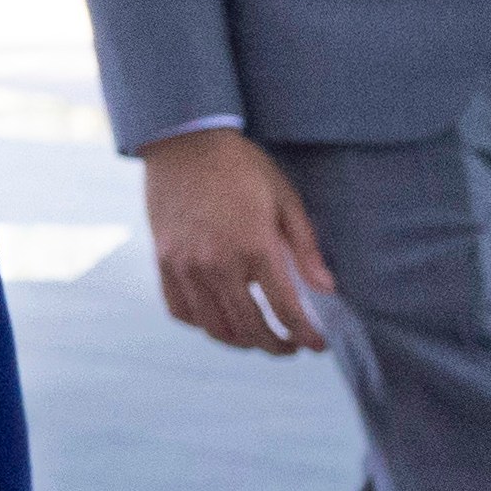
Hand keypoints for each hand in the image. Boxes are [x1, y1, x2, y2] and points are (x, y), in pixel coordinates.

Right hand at [142, 126, 332, 354]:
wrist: (184, 143)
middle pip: (250, 327)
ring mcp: (186, 266)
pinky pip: (181, 311)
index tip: (318, 346)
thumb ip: (305, 249)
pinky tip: (219, 320)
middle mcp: (218, 264)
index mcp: (255, 246)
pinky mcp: (164, 263)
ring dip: (240, 341)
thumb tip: (326, 289)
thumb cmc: (241, 167)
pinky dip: (202, 324)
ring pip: (214, 327)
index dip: (306, 334)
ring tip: (257, 338)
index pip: (286, 309)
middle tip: (291, 347)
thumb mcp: (285, 200)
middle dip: (276, 345)